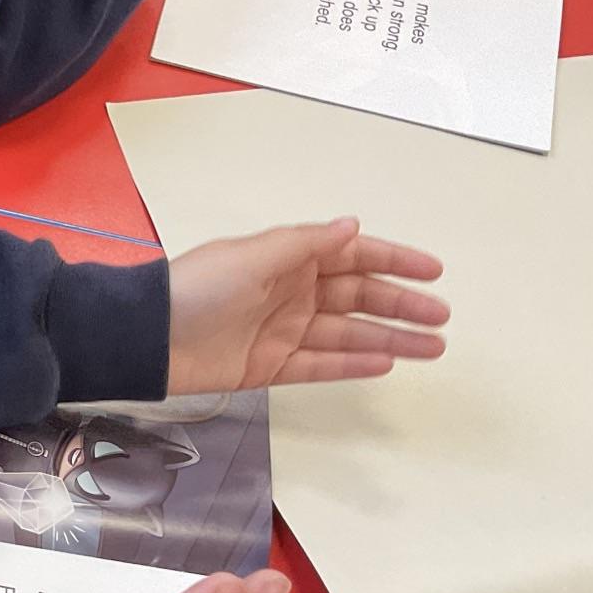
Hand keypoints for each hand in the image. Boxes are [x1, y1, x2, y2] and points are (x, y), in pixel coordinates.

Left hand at [166, 218, 446, 394]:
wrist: (150, 338)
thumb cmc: (196, 288)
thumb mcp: (254, 256)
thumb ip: (307, 244)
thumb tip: (352, 226)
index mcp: (288, 258)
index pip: (353, 256)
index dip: (394, 261)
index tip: (433, 271)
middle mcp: (290, 292)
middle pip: (358, 298)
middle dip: (401, 305)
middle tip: (442, 317)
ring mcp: (282, 331)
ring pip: (347, 335)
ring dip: (389, 339)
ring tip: (432, 347)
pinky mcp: (269, 366)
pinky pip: (319, 365)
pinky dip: (352, 364)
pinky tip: (386, 362)